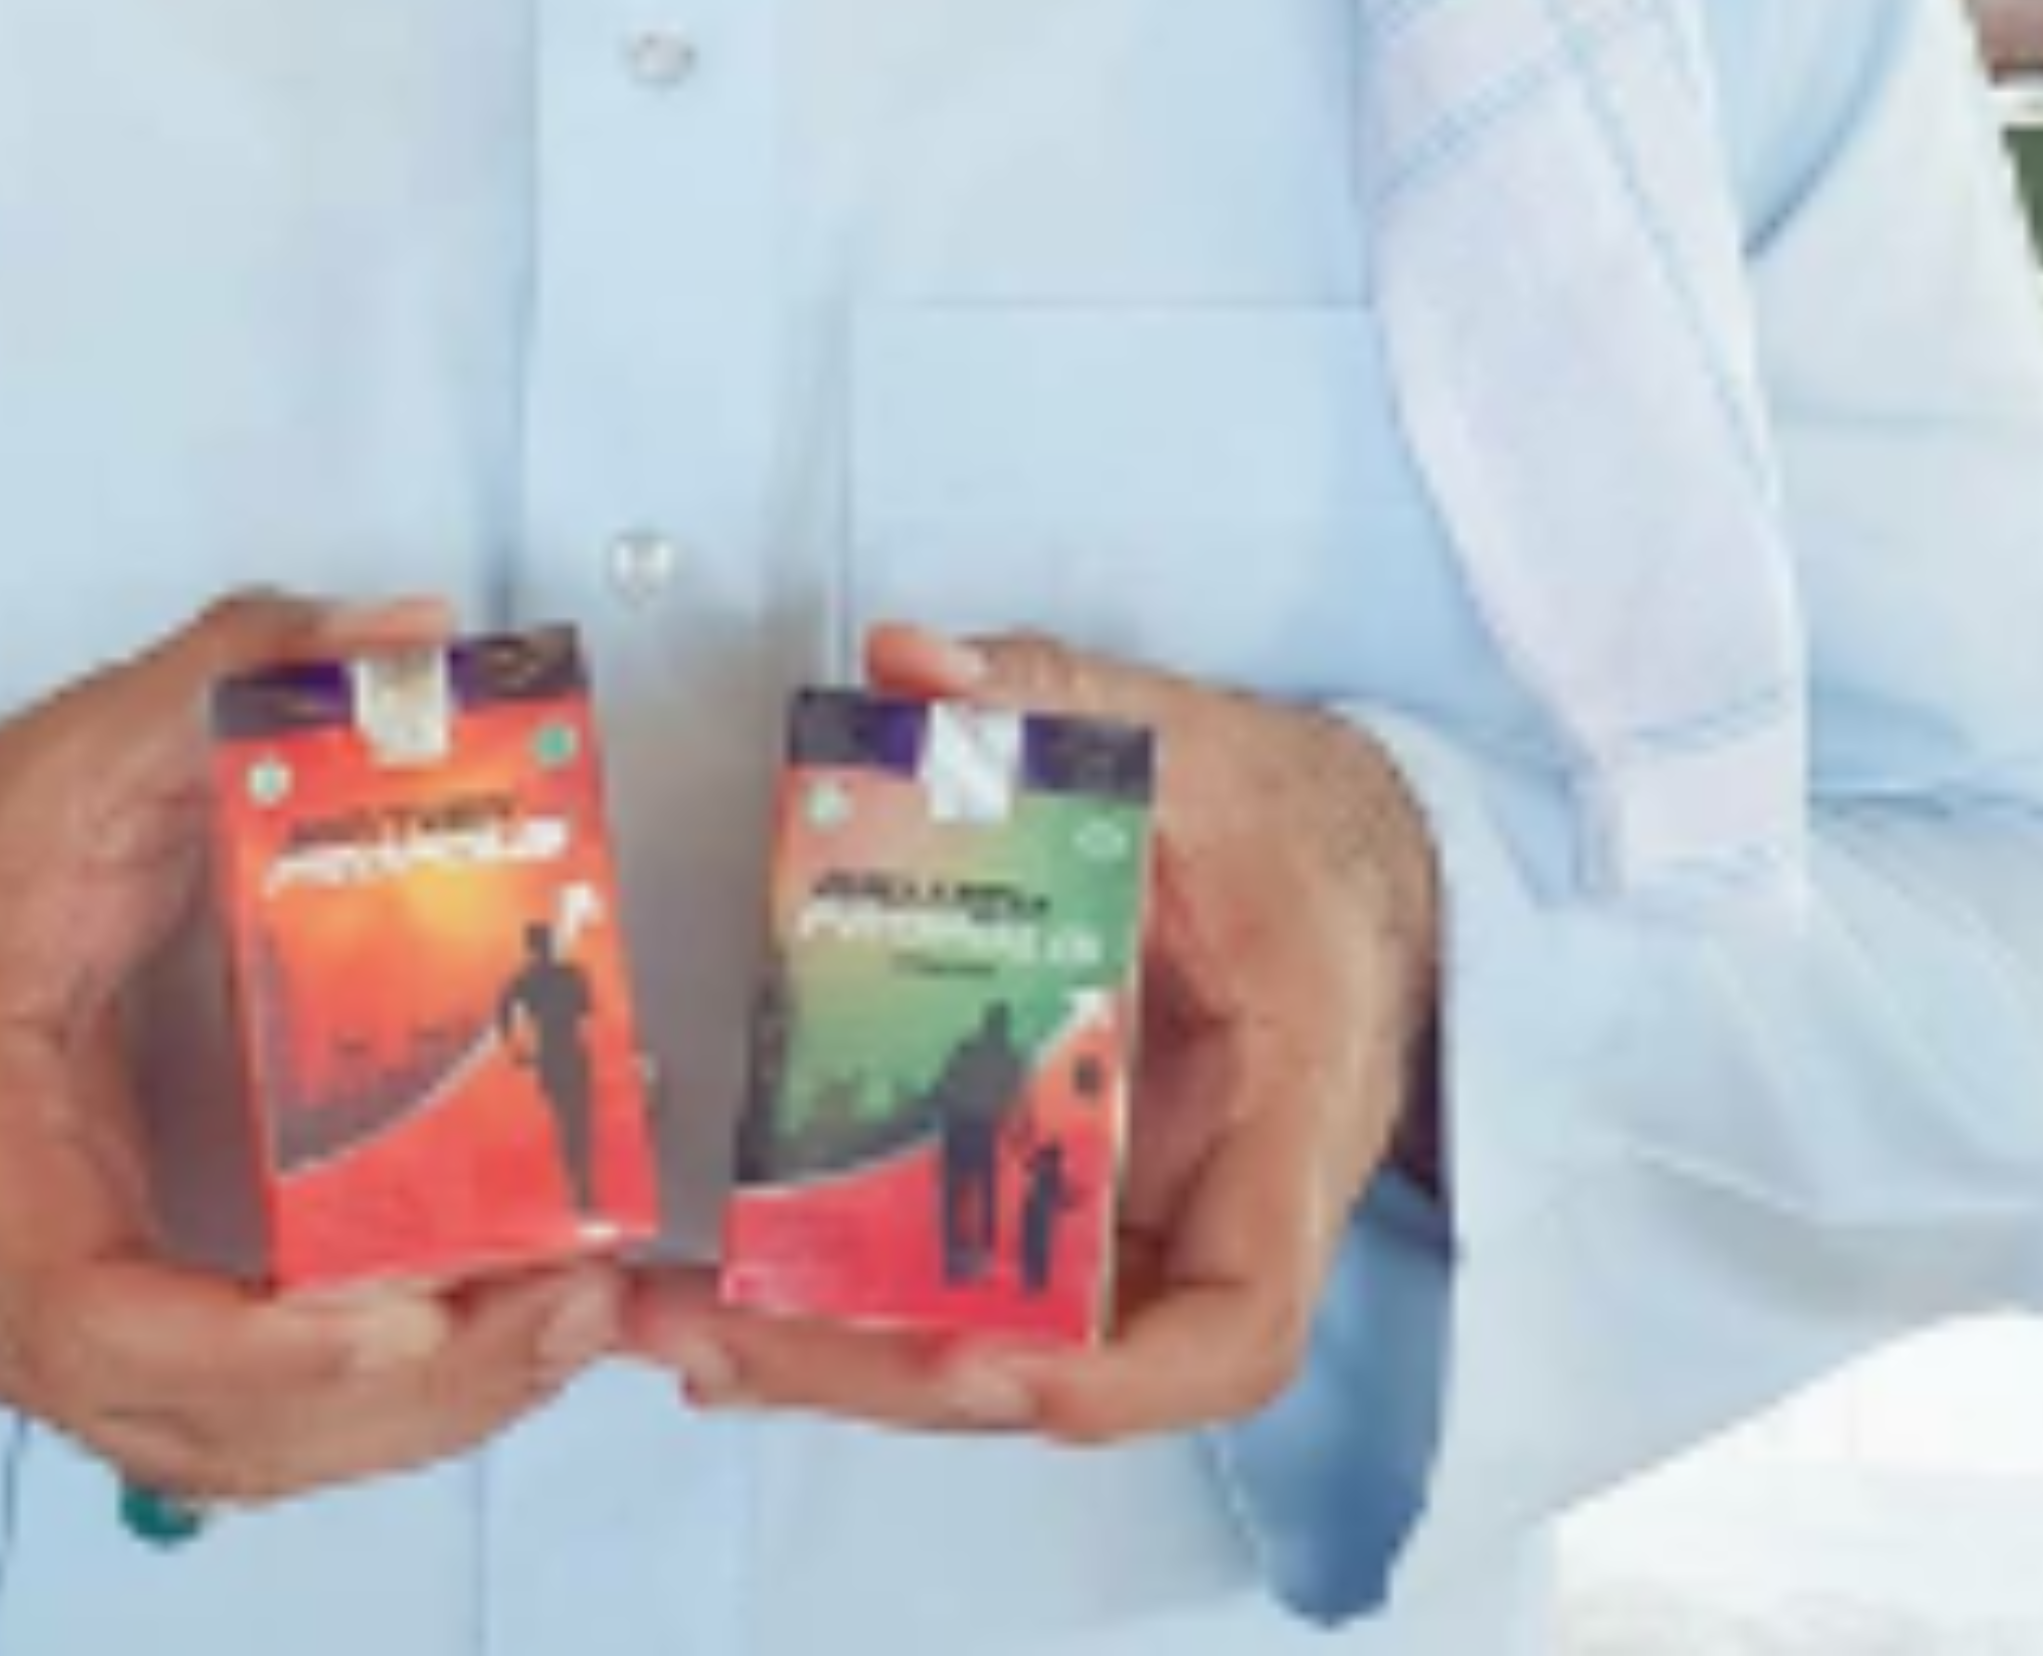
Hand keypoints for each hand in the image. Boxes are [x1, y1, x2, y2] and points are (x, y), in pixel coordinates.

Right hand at [0, 587, 628, 1506]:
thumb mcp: (67, 754)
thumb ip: (228, 671)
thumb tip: (411, 631)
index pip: (93, 1311)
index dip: (258, 1346)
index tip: (406, 1313)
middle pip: (198, 1428)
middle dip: (403, 1396)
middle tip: (571, 1303)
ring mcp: (39, 1346)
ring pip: (228, 1456)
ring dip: (410, 1420)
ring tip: (571, 1322)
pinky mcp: (101, 1349)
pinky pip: (235, 1435)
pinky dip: (367, 1415)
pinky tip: (490, 1341)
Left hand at [630, 623, 1442, 1444]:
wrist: (1358, 872)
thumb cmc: (1300, 833)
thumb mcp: (1200, 747)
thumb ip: (1058, 693)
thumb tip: (910, 664)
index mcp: (1286, 1124)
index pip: (1239, 1321)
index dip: (1120, 1379)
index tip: (987, 1367)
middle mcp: (1213, 1212)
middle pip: (1066, 1365)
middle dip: (885, 1369)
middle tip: (718, 1338)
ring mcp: (1140, 1219)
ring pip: (1002, 1343)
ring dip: (845, 1353)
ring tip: (684, 1324)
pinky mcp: (1077, 1195)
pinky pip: (978, 1275)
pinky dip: (863, 1291)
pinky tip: (740, 1287)